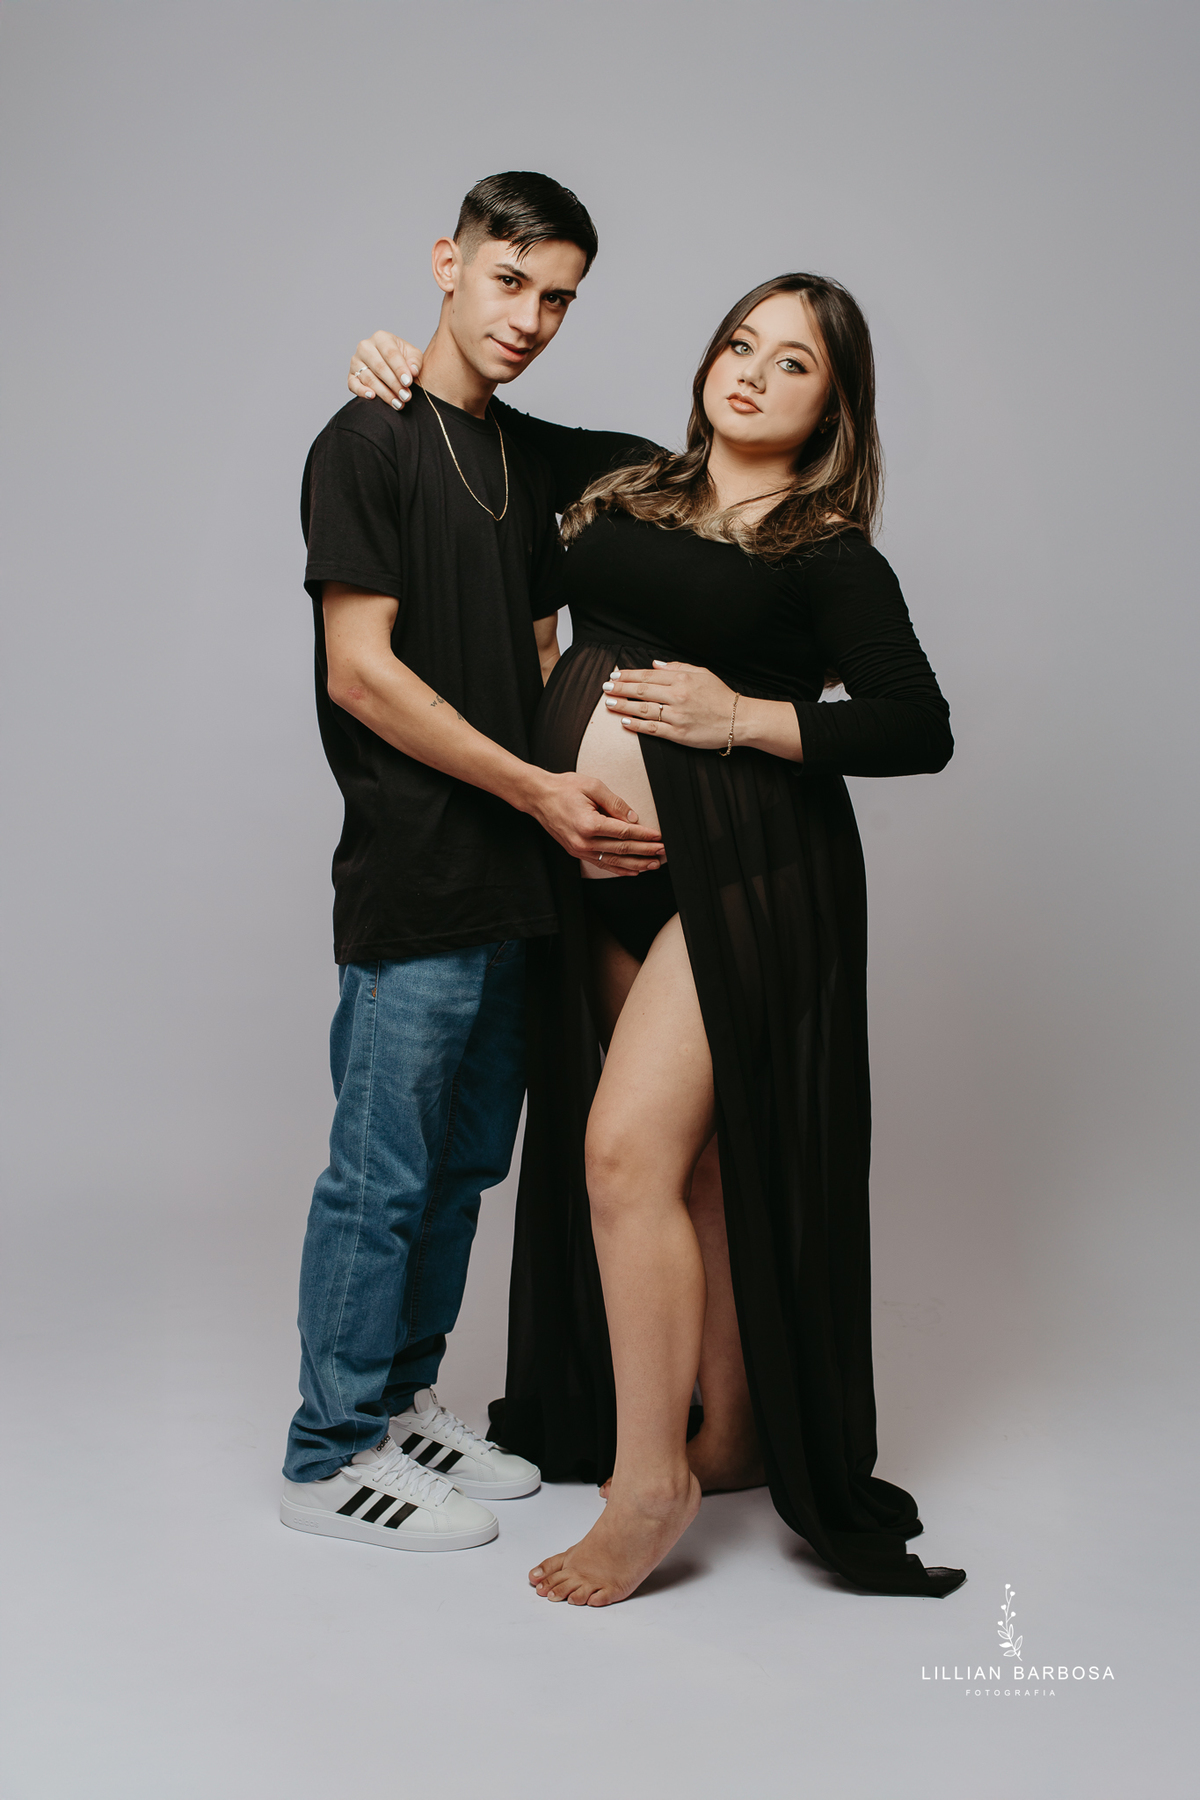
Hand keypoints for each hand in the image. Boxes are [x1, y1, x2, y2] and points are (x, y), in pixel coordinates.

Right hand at [349, 332, 423, 408]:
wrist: (391, 366)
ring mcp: (356, 361)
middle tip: (406, 396)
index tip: (408, 382)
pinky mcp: (351, 375)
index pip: (390, 353)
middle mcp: (365, 347)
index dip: (399, 369)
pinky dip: (361, 391)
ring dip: (384, 393)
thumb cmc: (403, 359)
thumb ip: (415, 361)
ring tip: (398, 403)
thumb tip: (413, 371)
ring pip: (369, 378)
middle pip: (379, 367)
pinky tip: (372, 397)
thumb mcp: (413, 356)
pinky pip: (353, 384)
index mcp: (381, 338)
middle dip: (394, 384)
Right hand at [525, 771, 665, 873]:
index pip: (624, 833)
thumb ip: (615, 803)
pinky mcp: (577, 852)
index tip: (658, 836)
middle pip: (622, 849)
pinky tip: (633, 871)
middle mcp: (583, 841)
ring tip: (653, 865)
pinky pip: (601, 864)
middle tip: (662, 851)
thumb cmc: (564, 788)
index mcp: (589, 824)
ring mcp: (579, 850)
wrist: (539, 797)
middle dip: (645, 851)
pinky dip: (619, 869)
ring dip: (636, 864)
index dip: (644, 835)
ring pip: (613, 861)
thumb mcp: (593, 787)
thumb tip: (633, 819)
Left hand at [601, 661, 736, 749]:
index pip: (648, 676)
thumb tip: (655, 665)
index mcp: (682, 679)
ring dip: (624, 706)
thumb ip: (677, 667)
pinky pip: (653, 729)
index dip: (628, 675)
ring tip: (609, 704)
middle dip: (621, 689)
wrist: (738, 719)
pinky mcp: (679, 734)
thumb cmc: (720, 696)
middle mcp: (677, 696)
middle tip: (606, 688)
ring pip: (644, 709)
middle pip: (641, 691)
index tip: (615, 676)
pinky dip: (637, 725)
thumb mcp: (702, 673)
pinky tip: (625, 722)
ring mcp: (677, 716)